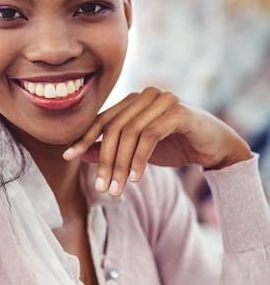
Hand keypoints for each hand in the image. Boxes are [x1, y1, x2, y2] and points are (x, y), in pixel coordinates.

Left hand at [63, 87, 251, 196]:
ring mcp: (163, 100)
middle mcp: (146, 95)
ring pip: (130, 132)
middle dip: (105, 160)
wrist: (215, 148)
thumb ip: (111, 149)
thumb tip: (80, 154)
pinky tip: (136, 178)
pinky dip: (140, 159)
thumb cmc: (176, 146)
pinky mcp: (179, 112)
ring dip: (121, 164)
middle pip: (114, 127)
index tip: (68, 157)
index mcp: (133, 101)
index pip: (102, 119)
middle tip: (101, 187)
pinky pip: (150, 135)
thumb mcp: (138, 152)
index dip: (84, 138)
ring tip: (117, 189)